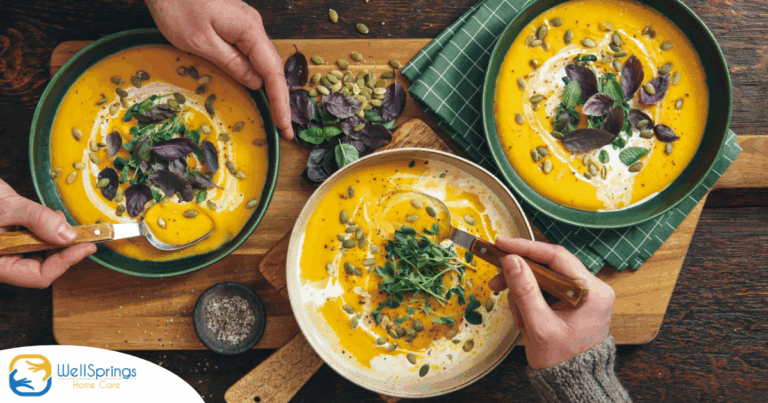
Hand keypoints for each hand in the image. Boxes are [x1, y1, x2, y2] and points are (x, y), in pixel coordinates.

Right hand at [0, 179, 95, 287]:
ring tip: (54, 218)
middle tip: (83, 232)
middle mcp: (2, 262)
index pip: (38, 276)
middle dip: (64, 249)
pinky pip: (35, 243)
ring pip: (41, 255)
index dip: (66, 262)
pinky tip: (47, 217)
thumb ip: (36, 220)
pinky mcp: (11, 242)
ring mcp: (7, 253)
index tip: (88, 245)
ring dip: (56, 238)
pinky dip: (47, 230)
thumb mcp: (6, 207)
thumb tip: (67, 235)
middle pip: (43, 267)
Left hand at [145, 0, 292, 139]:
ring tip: (276, 115)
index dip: (280, 103)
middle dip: (280, 100)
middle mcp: (253, 26)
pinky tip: (258, 89)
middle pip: (273, 68)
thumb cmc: (176, 4)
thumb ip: (231, 63)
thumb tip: (255, 82)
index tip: (285, 127)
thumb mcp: (201, 42)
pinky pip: (251, 53)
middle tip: (284, 129)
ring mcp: (245, 24)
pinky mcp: (234, 24)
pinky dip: (258, 74)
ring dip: (270, 89)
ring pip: (263, 61)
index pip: (273, 73)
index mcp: (249, 30)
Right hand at [488, 237, 614, 369]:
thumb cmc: (561, 360)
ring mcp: (583, 294)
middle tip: (496, 281)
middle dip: (520, 275)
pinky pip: (545, 289)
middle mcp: (592, 287)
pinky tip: (524, 315)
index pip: (557, 257)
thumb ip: (524, 291)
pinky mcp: (572, 300)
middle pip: (548, 266)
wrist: (572, 381)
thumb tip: (511, 261)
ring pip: (543, 277)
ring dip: (523, 291)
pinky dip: (529, 298)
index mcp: (592, 291)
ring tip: (517, 314)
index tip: (502, 244)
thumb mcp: (539, 326)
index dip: (527, 248)